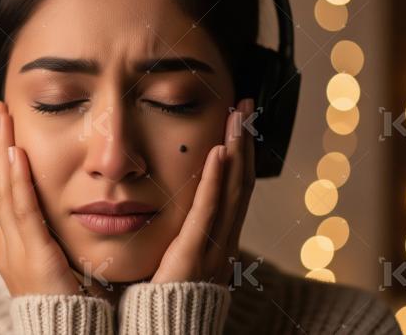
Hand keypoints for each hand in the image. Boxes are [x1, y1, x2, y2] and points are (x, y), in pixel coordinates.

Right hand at [0, 101, 81, 296]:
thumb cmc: (73, 308)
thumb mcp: (61, 264)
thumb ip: (58, 239)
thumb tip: (66, 214)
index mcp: (15, 247)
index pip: (3, 193)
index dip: (1, 158)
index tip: (4, 128)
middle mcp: (9, 246)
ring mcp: (15, 251)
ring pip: (3, 190)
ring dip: (1, 149)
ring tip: (2, 117)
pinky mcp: (32, 256)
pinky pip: (21, 210)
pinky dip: (16, 179)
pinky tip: (15, 153)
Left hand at [150, 98, 255, 286]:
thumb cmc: (160, 299)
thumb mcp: (174, 256)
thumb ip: (176, 230)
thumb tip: (160, 200)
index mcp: (215, 238)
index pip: (232, 187)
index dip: (238, 152)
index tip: (236, 120)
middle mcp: (221, 240)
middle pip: (239, 181)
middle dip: (243, 141)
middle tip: (245, 105)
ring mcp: (213, 247)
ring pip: (232, 190)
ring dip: (236, 149)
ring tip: (238, 115)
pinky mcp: (195, 255)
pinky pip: (209, 212)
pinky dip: (217, 181)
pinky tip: (219, 152)